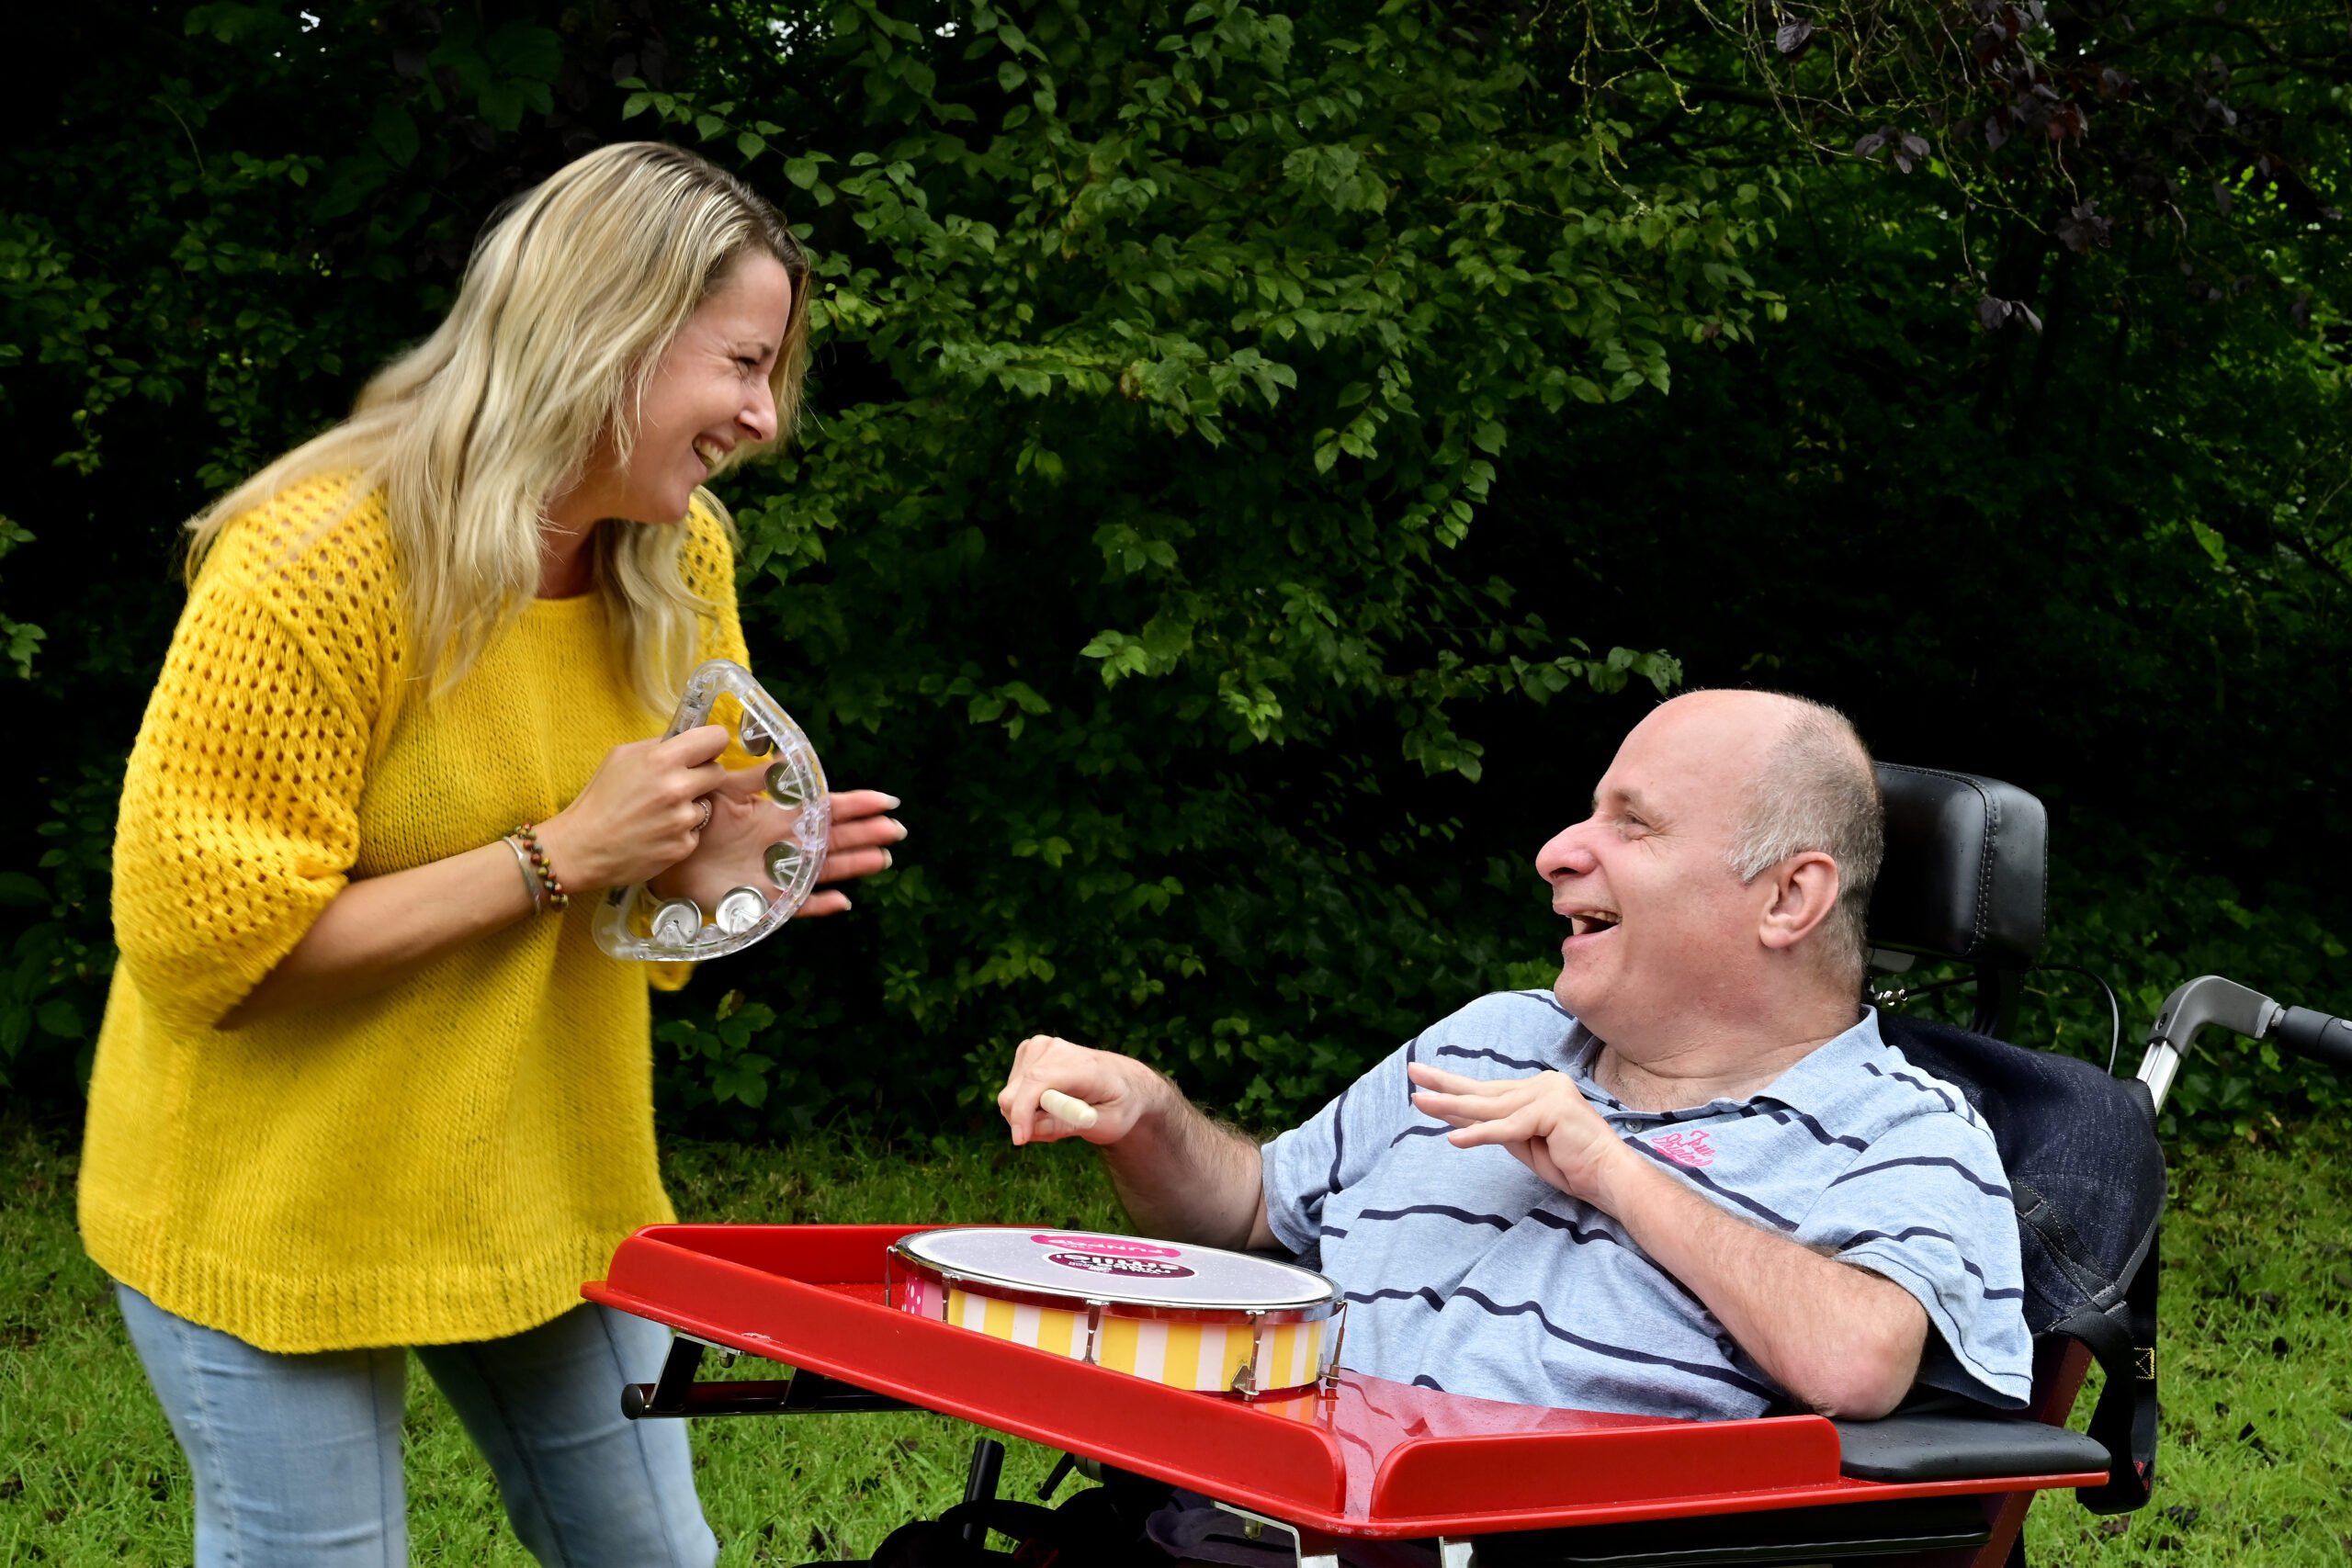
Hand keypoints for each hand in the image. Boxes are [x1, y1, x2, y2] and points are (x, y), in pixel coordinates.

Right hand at [535, 725, 729, 894]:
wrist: (582, 847)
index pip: (716, 738)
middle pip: (718, 772)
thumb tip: (685, 740)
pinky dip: (681, 831)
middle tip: (681, 783)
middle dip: (703, 775)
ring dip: (690, 806)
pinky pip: (695, 831)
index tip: (705, 750)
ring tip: (659, 813)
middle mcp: (678, 788)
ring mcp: (683, 819)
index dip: (712, 743)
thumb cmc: (599, 799)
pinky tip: (657, 832)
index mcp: (663, 759)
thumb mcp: (620, 757)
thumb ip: (657, 746)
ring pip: (706, 804)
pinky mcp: (684, 846)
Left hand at [644, 784, 904, 917]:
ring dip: (853, 864)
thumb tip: (786, 760)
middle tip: (897, 830)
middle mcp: (786, 845)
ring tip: (882, 859)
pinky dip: (819, 905)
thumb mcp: (726, 791)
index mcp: (780, 818)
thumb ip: (757, 778)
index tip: (886, 801)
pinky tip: (842, 902)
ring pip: (825, 869)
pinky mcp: (763, 899)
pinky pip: (797, 904)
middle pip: (835, 839)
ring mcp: (778, 873)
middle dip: (866, 834)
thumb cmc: (698, 820)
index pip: (827, 810)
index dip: (857, 806)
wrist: (669, 853)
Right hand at [997, 1034, 1163, 1146]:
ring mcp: (1039, 1047)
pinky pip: (1011, 1091)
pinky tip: (1051, 1105)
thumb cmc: (1119, 1104)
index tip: (1020, 1139)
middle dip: (1027, 1123)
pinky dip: (1025, 1106)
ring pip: (1009, 1096)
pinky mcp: (1028, 1051)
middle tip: (1058, 1134)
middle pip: (1014, 1092)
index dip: (1022, 1111)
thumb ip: (1071, 1125)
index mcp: (1082, 1065)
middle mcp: (1056, 1049)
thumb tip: (1033, 1129)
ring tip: (1060, 1118)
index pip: (1038, 1081)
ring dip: (1028, 1117)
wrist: (1124, 1081)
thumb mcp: (1108, 1124)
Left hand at [1407, 1062, 1635, 1205]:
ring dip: (1451, 1106)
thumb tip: (1457, 1117)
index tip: (1423, 1084)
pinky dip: (1480, 1134)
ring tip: (1420, 1103)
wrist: (1609, 1179)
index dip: (1455, 1090)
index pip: (1490, 1092)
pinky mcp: (1552, 1111)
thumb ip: (1495, 1126)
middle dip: (1445, 1086)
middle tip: (1412, 1073)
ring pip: (1492, 1107)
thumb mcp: (1523, 1143)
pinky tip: (1454, 1139)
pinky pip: (1508, 1128)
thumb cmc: (1570, 1165)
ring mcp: (1549, 1093)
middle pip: (1486, 1091)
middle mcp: (1544, 1083)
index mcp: (1539, 1088)